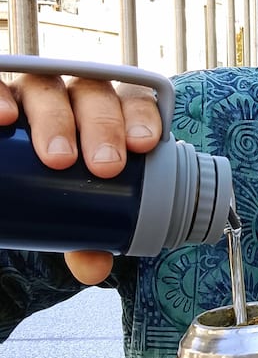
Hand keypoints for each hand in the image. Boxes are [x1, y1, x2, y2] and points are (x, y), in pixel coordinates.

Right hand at [1, 73, 161, 282]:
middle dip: (103, 127)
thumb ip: (87, 237)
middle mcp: (72, 97)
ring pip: (48, 88)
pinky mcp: (3, 97)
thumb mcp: (74, 211)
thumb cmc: (56, 187)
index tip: (144, 145)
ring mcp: (33, 93)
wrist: (13, 181)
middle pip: (94, 96)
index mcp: (107, 115)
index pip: (133, 103)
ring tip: (59, 157)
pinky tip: (5, 117)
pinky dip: (1, 97)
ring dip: (56, 118)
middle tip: (104, 167)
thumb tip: (94, 268)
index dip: (142, 117)